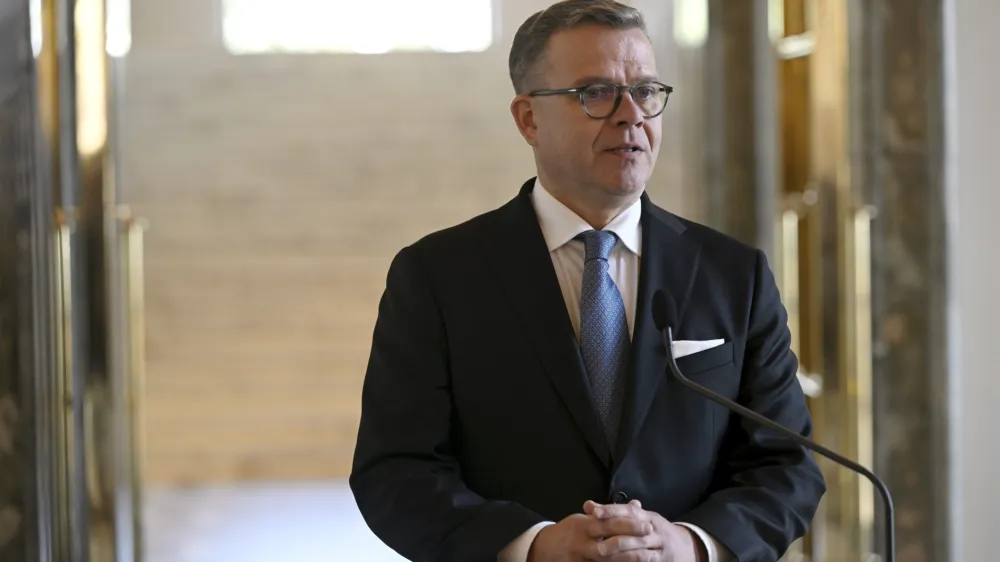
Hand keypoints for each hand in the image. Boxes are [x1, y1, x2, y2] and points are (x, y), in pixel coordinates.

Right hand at [526, 505, 651, 561]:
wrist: (543, 550)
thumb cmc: (568, 532)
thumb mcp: (584, 518)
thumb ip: (608, 514)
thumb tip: (635, 505)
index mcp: (583, 526)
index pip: (608, 523)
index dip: (628, 524)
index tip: (647, 523)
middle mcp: (582, 544)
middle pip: (609, 544)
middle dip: (631, 543)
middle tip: (650, 539)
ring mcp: (580, 560)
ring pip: (607, 561)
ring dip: (629, 560)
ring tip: (649, 557)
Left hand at [582, 500, 704, 561]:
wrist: (685, 547)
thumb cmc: (654, 530)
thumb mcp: (640, 518)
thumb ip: (616, 513)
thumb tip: (588, 505)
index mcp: (647, 516)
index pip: (629, 511)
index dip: (612, 510)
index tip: (594, 512)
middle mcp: (654, 530)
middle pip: (634, 532)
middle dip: (616, 538)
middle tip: (598, 544)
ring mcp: (660, 548)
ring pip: (640, 551)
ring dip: (622, 555)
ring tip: (605, 556)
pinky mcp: (661, 561)